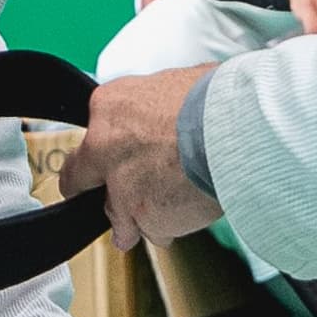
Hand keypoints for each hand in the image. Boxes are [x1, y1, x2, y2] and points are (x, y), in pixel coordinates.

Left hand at [76, 63, 222, 246]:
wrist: (236, 131)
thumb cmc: (218, 102)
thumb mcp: (179, 84)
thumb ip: (159, 107)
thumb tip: (169, 109)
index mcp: (111, 107)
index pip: (86, 133)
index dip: (99, 153)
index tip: (107, 160)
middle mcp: (106, 148)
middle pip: (79, 179)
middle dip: (98, 189)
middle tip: (115, 195)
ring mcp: (122, 188)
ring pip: (119, 217)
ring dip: (140, 218)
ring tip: (170, 206)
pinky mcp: (145, 219)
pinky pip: (155, 232)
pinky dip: (172, 225)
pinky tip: (190, 209)